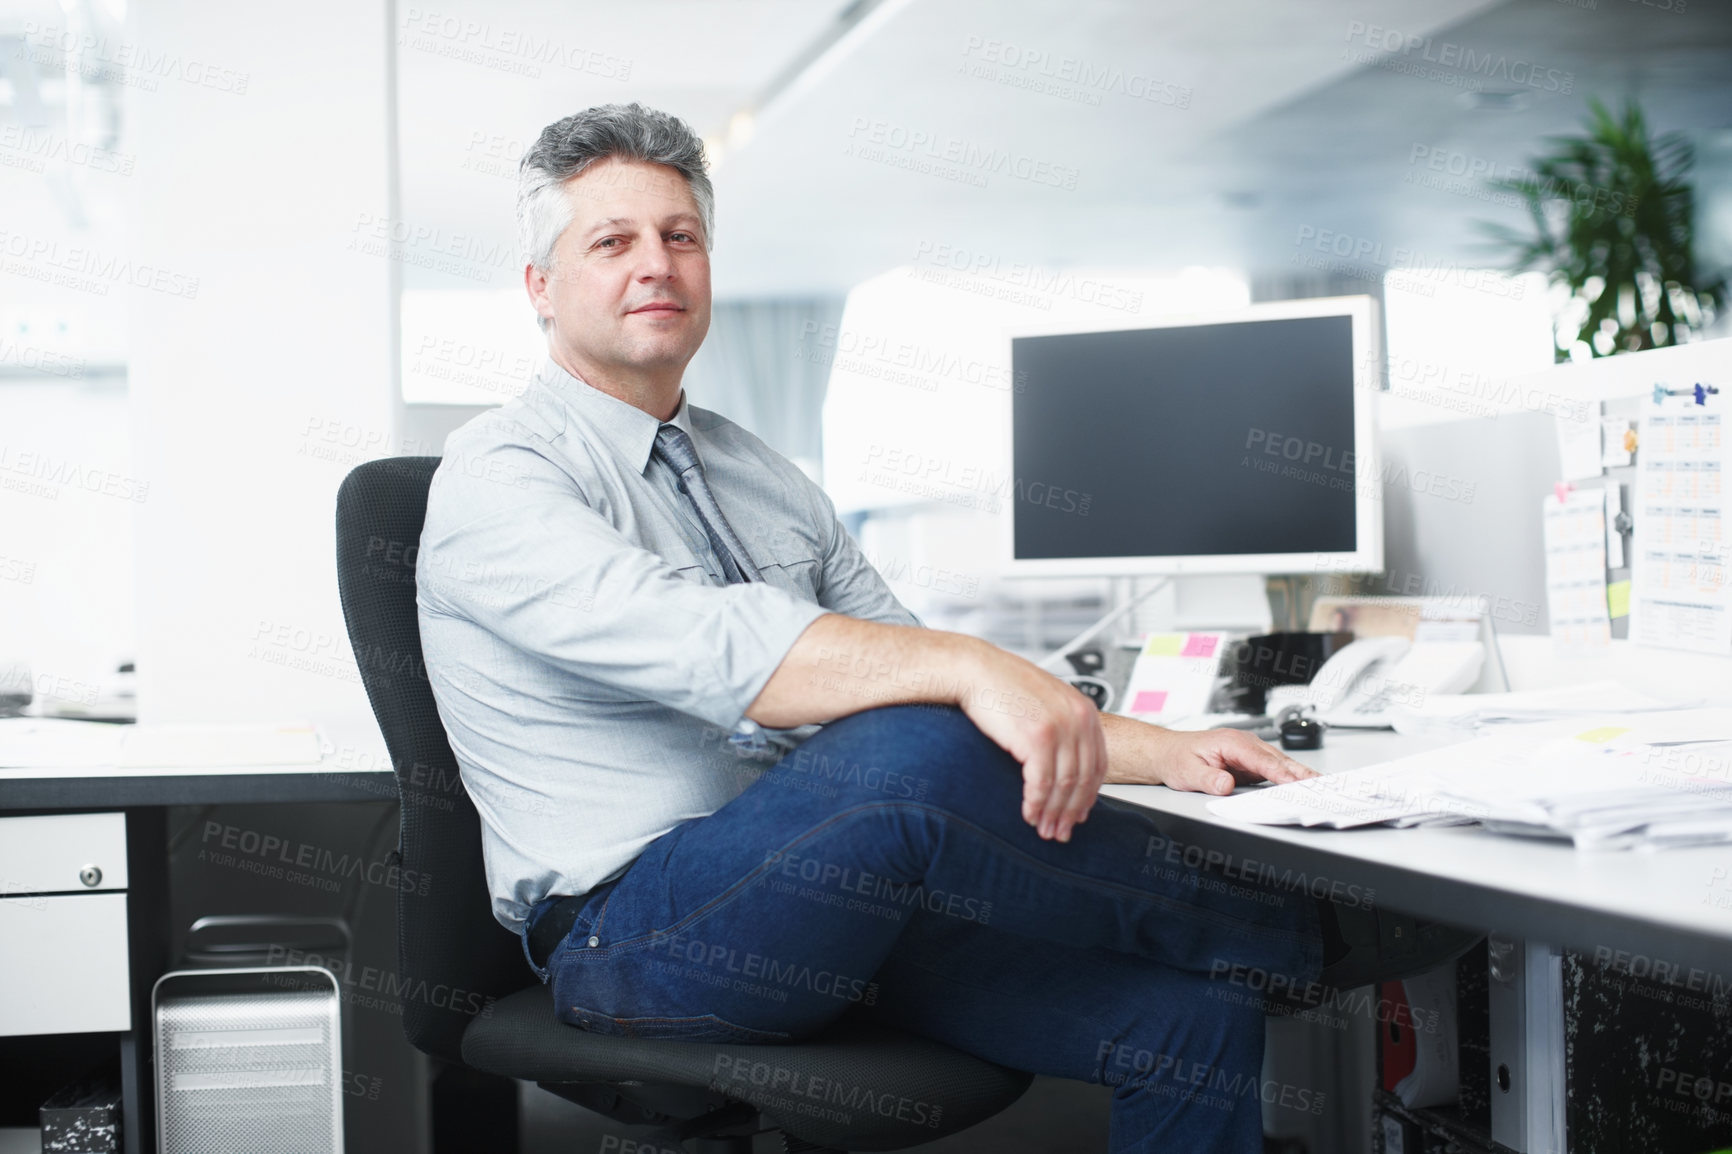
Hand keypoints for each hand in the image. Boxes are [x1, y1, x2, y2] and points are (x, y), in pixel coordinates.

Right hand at [955, 643, 1105, 842]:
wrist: (975, 670)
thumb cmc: (1002, 686)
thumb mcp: (1044, 702)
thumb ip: (1061, 727)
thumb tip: (1063, 764)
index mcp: (1084, 710)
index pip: (1098, 763)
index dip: (1089, 795)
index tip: (1079, 814)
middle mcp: (1079, 718)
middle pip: (1085, 778)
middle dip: (1072, 811)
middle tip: (1061, 831)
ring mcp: (1061, 727)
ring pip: (1065, 785)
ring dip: (1054, 813)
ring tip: (1044, 829)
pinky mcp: (1038, 737)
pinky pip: (1042, 783)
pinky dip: (1036, 804)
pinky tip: (1028, 814)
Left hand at [1147, 728, 1316, 795]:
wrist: (1168, 752)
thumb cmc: (1177, 758)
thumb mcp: (1187, 771)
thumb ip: (1208, 778)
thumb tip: (1226, 785)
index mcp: (1232, 742)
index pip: (1261, 759)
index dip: (1281, 772)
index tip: (1297, 783)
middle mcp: (1244, 744)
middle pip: (1278, 760)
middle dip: (1301, 772)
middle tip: (1322, 786)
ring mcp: (1249, 753)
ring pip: (1280, 764)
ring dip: (1300, 775)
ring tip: (1321, 788)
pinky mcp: (1251, 763)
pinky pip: (1274, 770)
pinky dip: (1291, 778)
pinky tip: (1303, 787)